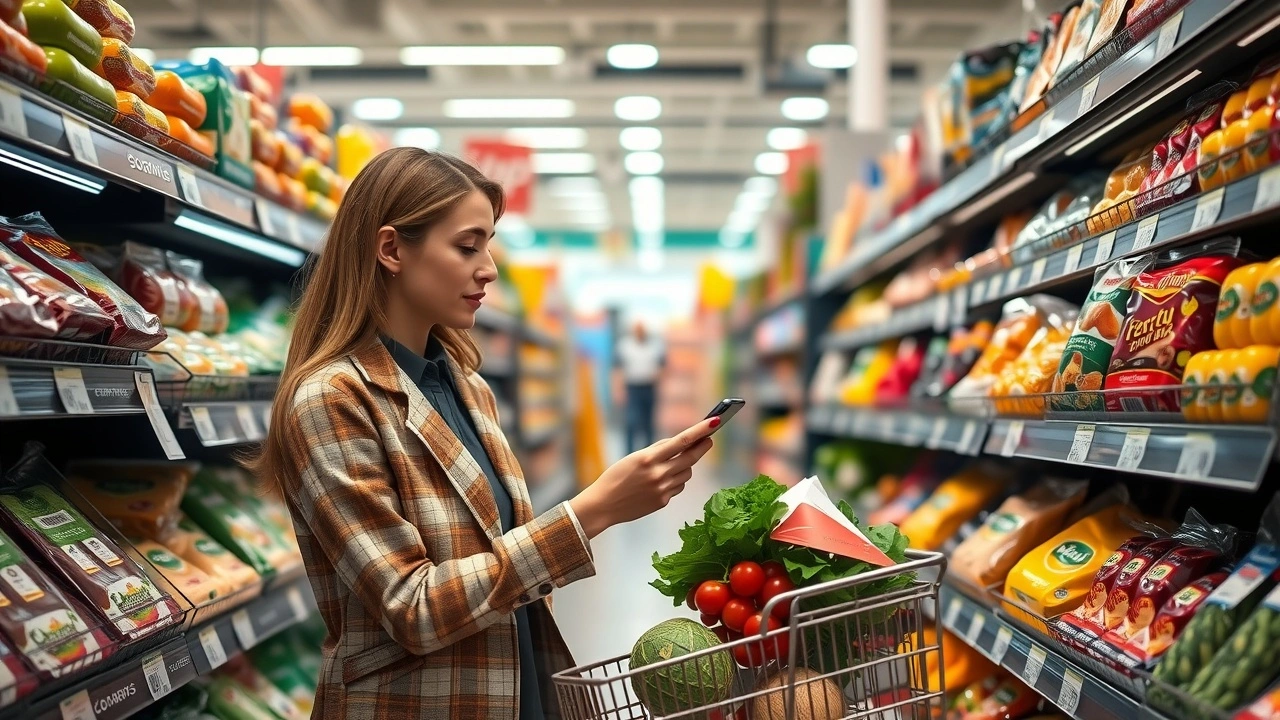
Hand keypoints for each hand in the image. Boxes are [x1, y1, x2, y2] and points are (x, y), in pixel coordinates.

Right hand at [569, 417, 718, 537]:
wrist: (603, 505)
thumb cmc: (616, 477)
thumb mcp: (633, 457)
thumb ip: (657, 451)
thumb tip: (679, 444)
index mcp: (649, 458)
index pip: (681, 441)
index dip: (700, 430)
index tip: (715, 422)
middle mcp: (658, 474)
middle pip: (691, 458)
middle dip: (703, 447)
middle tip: (710, 440)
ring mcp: (662, 489)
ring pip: (687, 473)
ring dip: (686, 465)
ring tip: (674, 463)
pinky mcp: (663, 501)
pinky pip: (679, 487)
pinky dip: (676, 480)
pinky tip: (663, 480)